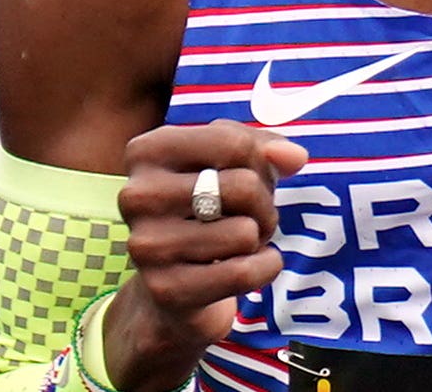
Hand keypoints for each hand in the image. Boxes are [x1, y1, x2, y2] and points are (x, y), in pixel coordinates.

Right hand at [103, 119, 309, 390]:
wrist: (171, 284)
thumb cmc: (205, 208)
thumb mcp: (230, 163)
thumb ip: (264, 147)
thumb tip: (294, 157)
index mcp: (147, 151)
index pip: (233, 142)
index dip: (260, 161)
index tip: (251, 175)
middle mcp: (137, 195)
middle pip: (243, 186)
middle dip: (263, 203)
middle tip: (250, 216)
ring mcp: (148, 245)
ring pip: (245, 232)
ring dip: (259, 238)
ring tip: (238, 242)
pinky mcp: (166, 289)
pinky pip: (244, 273)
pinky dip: (265, 267)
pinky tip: (251, 266)